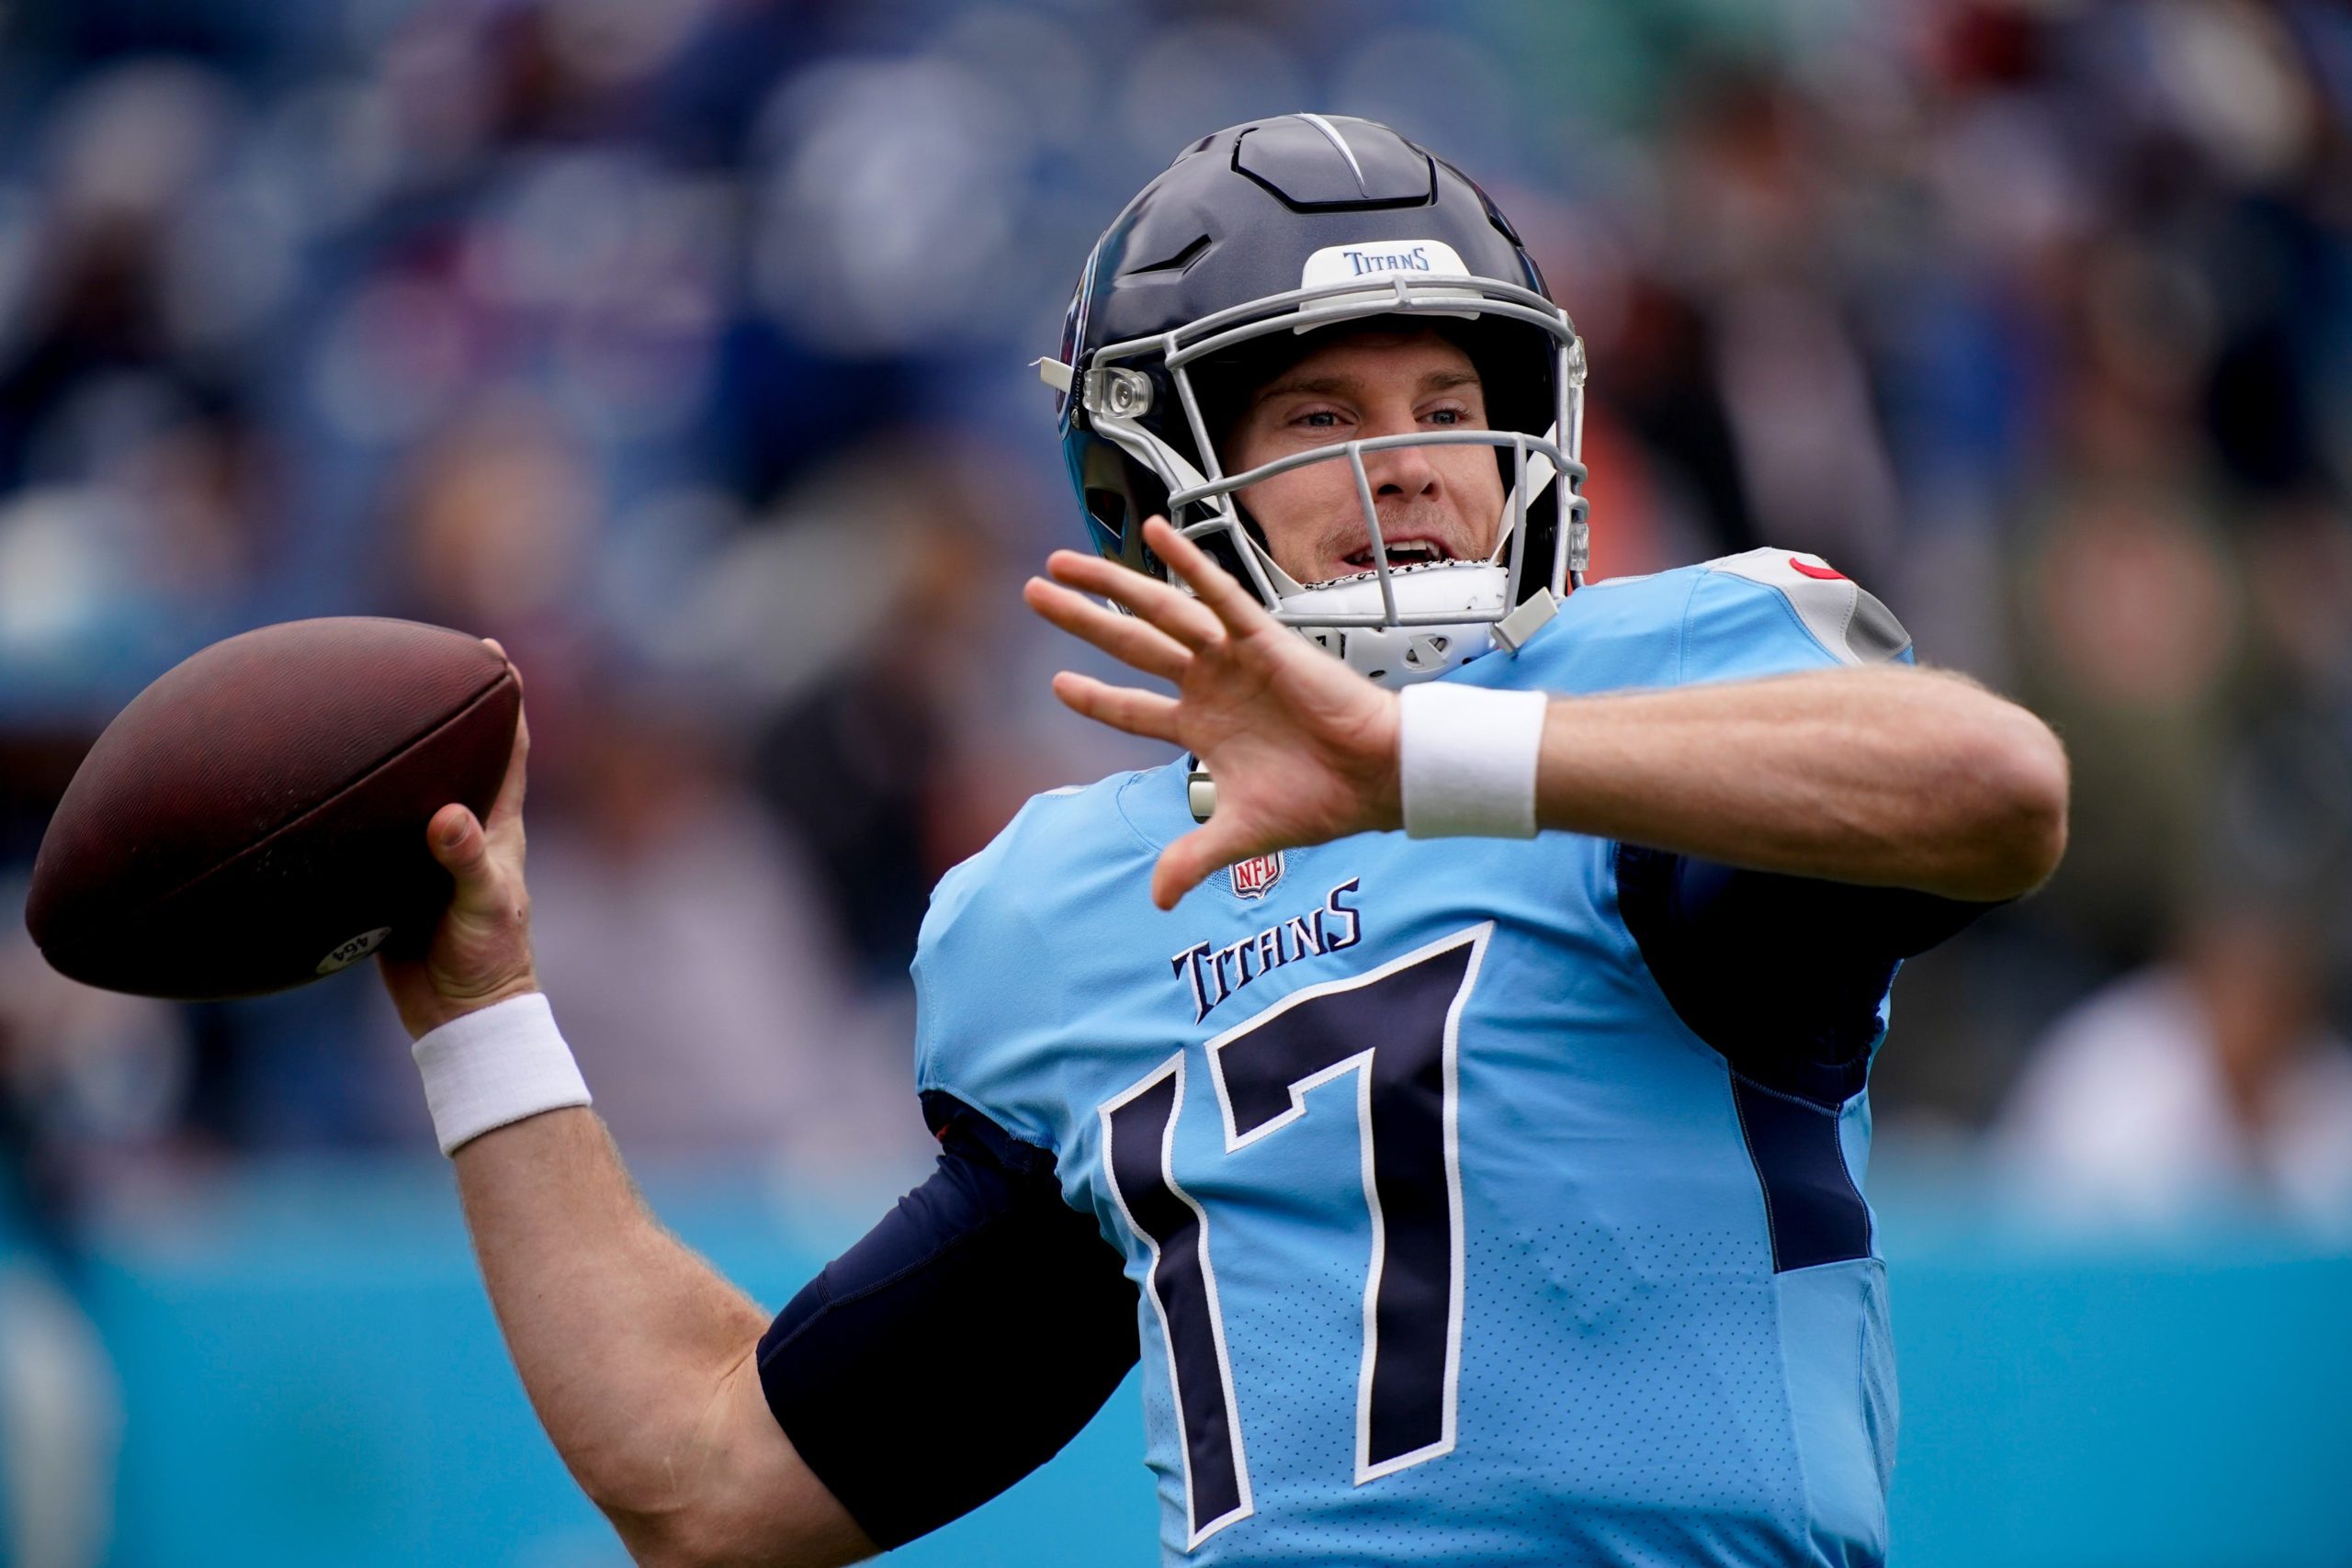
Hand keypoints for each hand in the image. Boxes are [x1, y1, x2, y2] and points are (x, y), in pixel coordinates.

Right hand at [378, 641, 540, 1037]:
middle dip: (444, 711)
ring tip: (357, 712)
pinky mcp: (392, 882)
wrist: (459, 1015)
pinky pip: (371, 835)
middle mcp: (465, 829)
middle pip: (457, 756)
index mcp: (498, 825)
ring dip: (393, 757)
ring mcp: (426, 854)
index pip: (508, 747)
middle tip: (416, 661)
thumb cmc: (488, 959)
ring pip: (410, 791)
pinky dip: (355, 810)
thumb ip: (467, 861)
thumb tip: (445, 816)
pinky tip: (320, 792)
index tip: (491, 654)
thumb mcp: (484, 907)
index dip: (506, 700)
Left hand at [1024, 517, 1401, 908]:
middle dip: (1080, 619)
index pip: (1131, 708)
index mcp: (1201, 728)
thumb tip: (1159, 901)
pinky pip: (1219, 594)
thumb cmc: (1320, 800)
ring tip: (1061, 563)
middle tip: (1033, 593)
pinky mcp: (1263, 639)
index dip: (1094, 697)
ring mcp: (1232, 659)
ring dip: (1112, 584)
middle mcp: (1209, 685)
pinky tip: (1156, 533)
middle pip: (1128, 645)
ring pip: (1159, 612)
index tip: (1057, 683)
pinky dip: (1187, 564)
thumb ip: (1194, 859)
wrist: (1376, 779)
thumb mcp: (1241, 833)